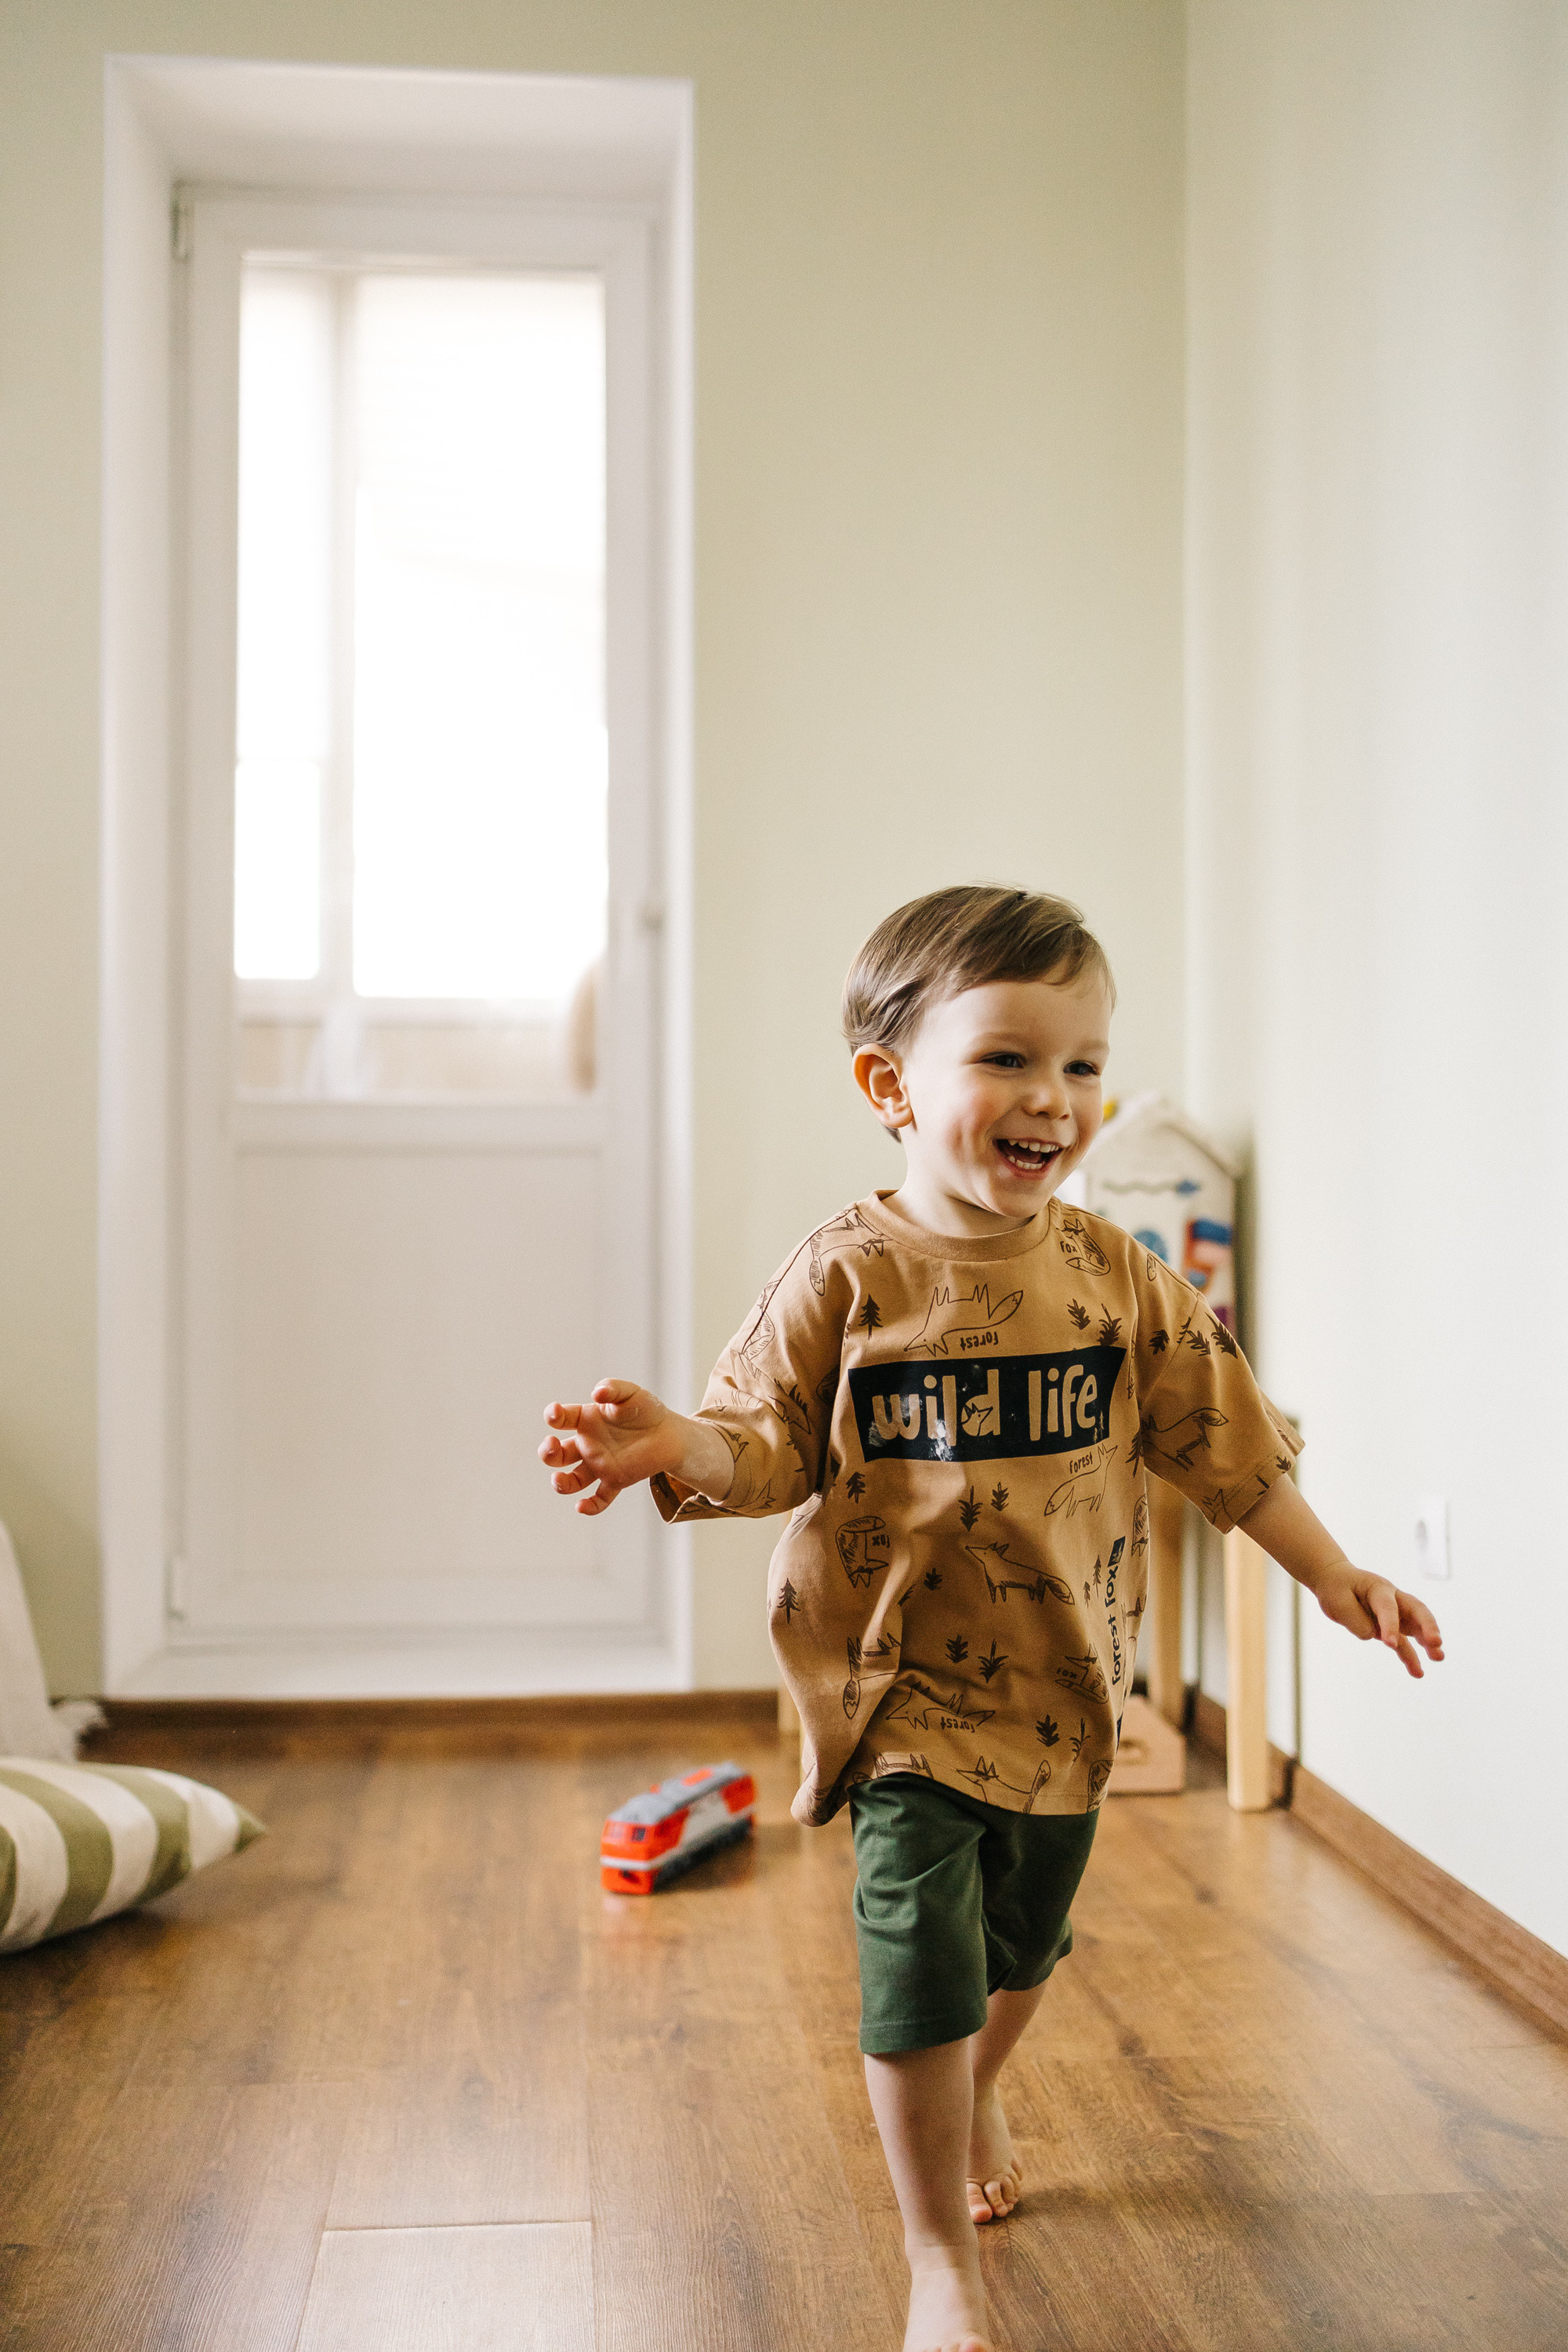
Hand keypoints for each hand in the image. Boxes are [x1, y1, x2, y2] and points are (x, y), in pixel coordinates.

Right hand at [539, 1380, 735, 1516]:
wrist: (670, 1434)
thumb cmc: (646, 1410)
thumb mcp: (631, 1393)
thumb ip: (613, 1389)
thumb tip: (597, 1393)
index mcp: (586, 1420)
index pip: (561, 1419)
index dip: (553, 1416)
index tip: (555, 1415)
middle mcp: (588, 1444)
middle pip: (558, 1454)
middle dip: (548, 1452)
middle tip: (553, 1447)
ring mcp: (600, 1464)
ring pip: (572, 1480)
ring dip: (561, 1483)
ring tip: (558, 1480)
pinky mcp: (616, 1480)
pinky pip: (600, 1498)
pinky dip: (590, 1506)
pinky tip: (582, 1507)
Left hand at [1311, 1560, 1444, 1678]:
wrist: (1336, 1580)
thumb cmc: (1337, 1588)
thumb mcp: (1337, 1601)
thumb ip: (1355, 1619)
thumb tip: (1371, 1635)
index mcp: (1378, 1588)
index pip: (1387, 1607)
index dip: (1389, 1624)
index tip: (1389, 1644)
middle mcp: (1393, 1598)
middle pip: (1416, 1610)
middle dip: (1428, 1626)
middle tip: (1436, 1642)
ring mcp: (1396, 1613)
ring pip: (1416, 1627)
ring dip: (1428, 1642)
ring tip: (1439, 1658)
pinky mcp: (1393, 1626)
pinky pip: (1404, 1643)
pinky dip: (1411, 1657)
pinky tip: (1418, 1673)